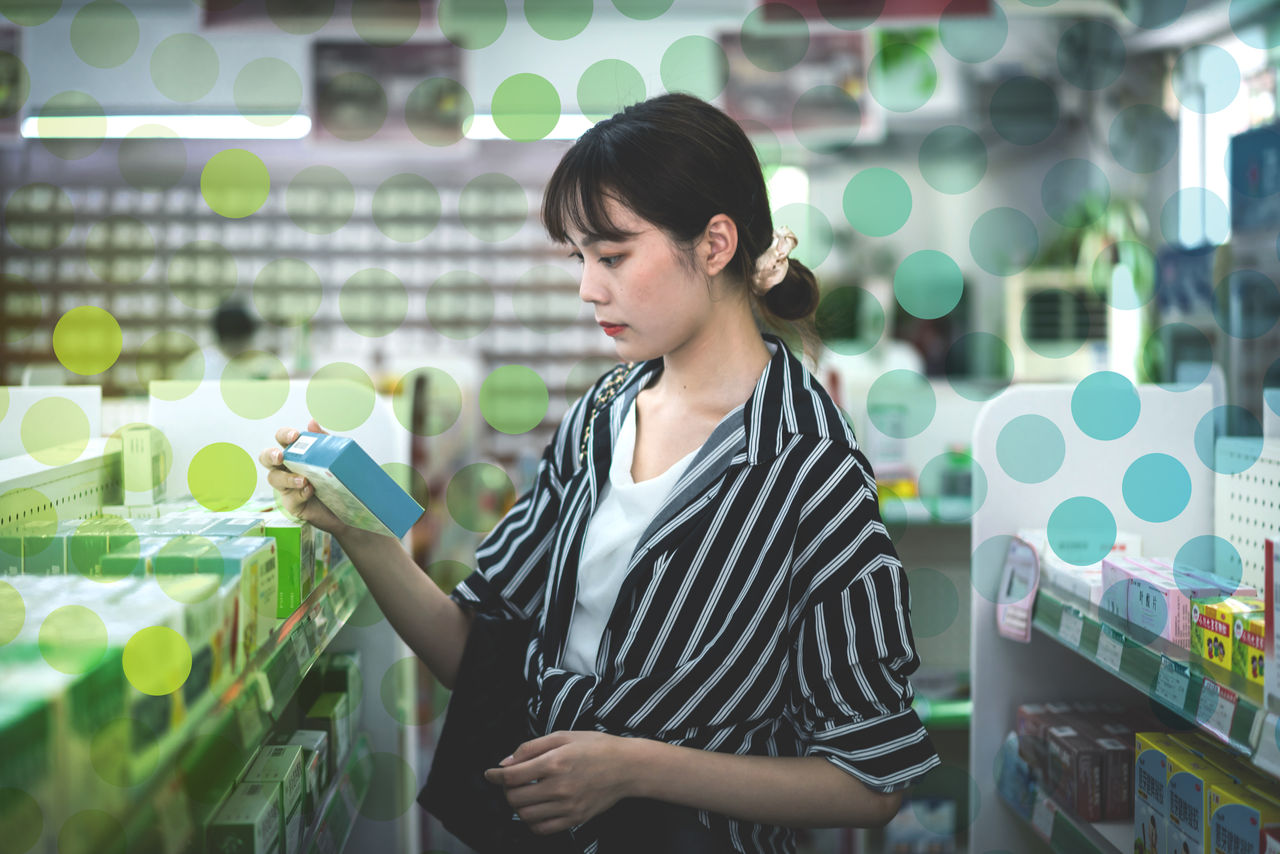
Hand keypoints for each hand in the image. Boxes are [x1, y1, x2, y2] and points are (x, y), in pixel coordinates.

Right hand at [257, 419, 346, 535]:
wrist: (350, 504)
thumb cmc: (336, 477)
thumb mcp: (333, 456)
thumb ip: (323, 440)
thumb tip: (312, 422)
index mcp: (294, 452)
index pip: (282, 438)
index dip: (284, 435)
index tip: (295, 436)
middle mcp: (286, 467)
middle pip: (266, 457)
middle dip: (271, 455)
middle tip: (280, 456)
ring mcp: (286, 486)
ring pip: (274, 478)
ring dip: (287, 478)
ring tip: (303, 480)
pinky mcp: (292, 504)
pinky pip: (289, 498)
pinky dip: (299, 494)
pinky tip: (310, 491)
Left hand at [483, 731, 634, 834]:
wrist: (627, 767)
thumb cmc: (595, 747)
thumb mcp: (563, 736)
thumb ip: (531, 748)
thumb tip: (505, 763)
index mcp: (555, 762)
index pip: (512, 776)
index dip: (495, 776)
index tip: (490, 774)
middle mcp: (559, 787)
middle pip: (515, 797)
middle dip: (506, 789)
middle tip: (511, 782)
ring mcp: (568, 806)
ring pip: (525, 815)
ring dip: (517, 805)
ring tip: (524, 794)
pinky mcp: (575, 819)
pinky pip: (542, 829)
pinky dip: (532, 821)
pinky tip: (536, 808)